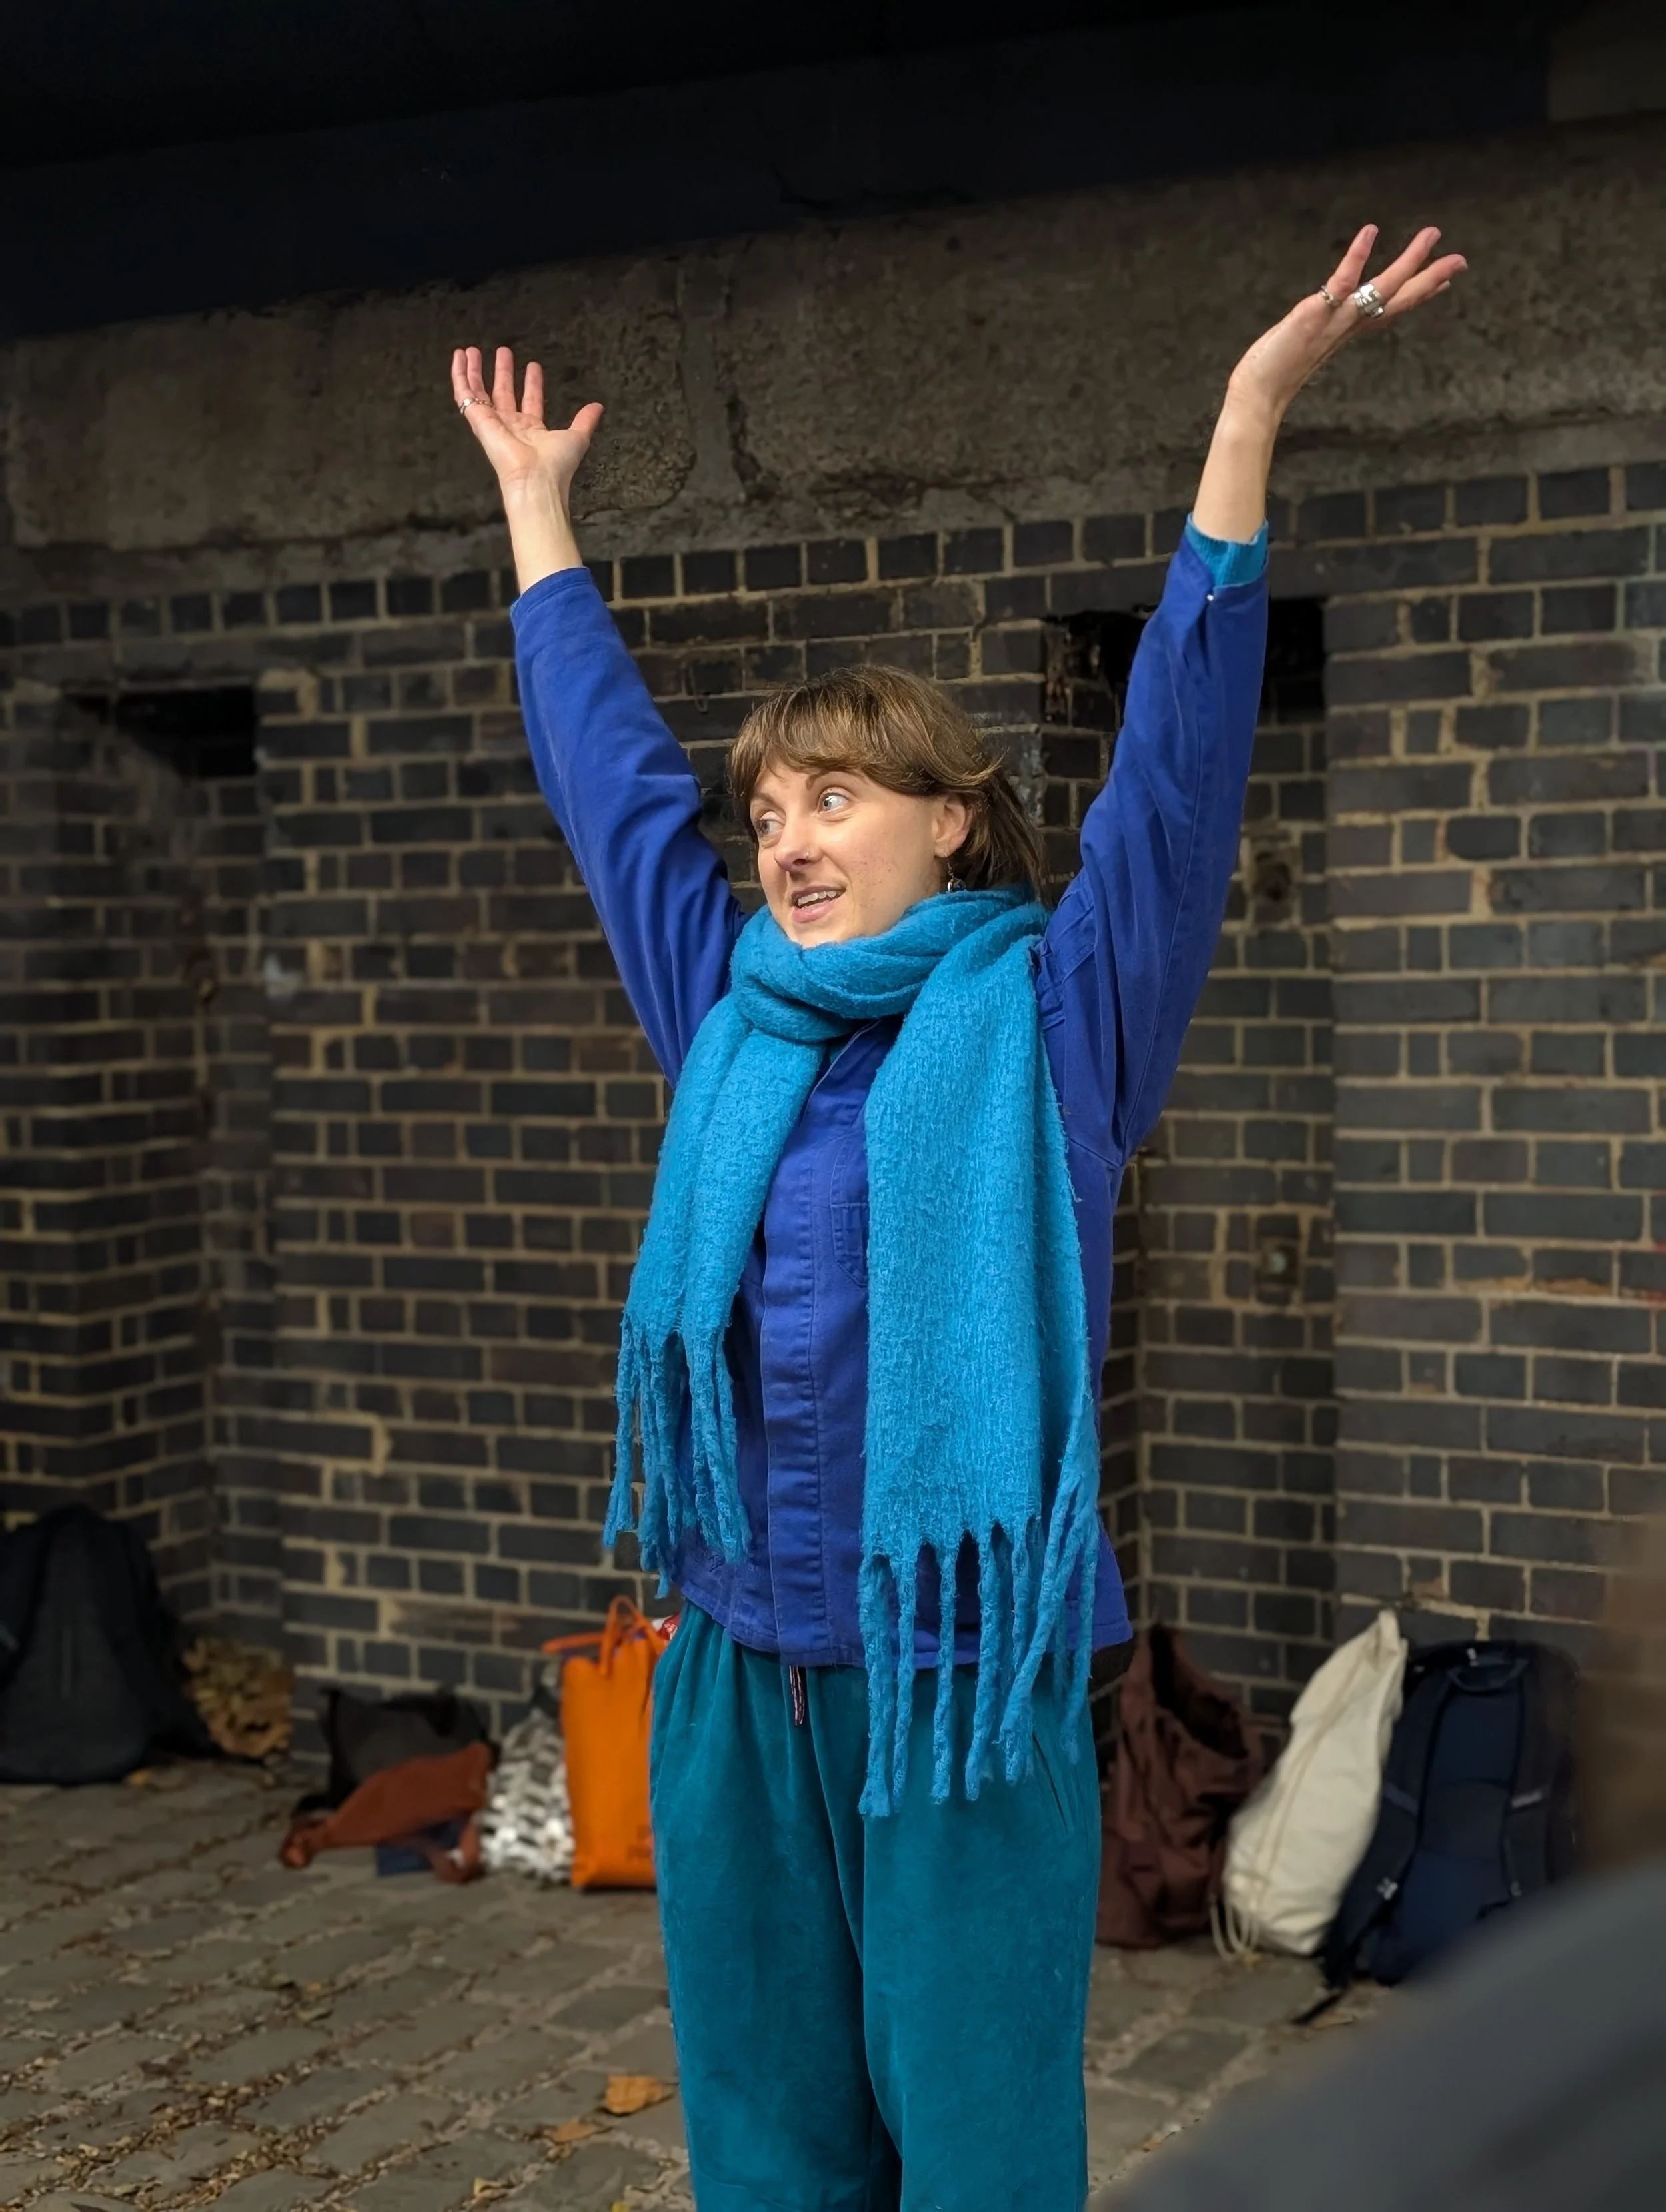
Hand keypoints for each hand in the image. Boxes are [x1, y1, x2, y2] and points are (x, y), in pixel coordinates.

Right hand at [450, 345, 603, 589]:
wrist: (536, 481)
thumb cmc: (556, 466)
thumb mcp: (577, 438)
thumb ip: (585, 421)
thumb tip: (598, 407)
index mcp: (533, 431)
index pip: (531, 402)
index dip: (533, 384)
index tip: (533, 366)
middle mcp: (511, 427)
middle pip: (504, 394)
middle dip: (503, 373)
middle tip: (502, 352)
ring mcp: (492, 424)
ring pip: (480, 392)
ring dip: (476, 371)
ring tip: (472, 350)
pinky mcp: (478, 421)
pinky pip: (464, 395)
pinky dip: (459, 375)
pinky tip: (459, 358)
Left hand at [1226, 223, 1467, 423]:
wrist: (1257, 394)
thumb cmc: (1274, 371)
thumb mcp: (1306, 345)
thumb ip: (1320, 328)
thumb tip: (1321, 317)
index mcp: (1347, 332)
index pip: (1390, 310)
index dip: (1419, 295)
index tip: (1446, 281)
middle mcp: (1348, 327)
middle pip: (1398, 300)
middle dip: (1430, 279)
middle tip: (1461, 259)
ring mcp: (1335, 321)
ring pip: (1382, 289)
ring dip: (1409, 262)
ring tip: (1431, 235)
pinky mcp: (1316, 314)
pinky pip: (1343, 282)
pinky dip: (1357, 256)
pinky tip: (1371, 232)